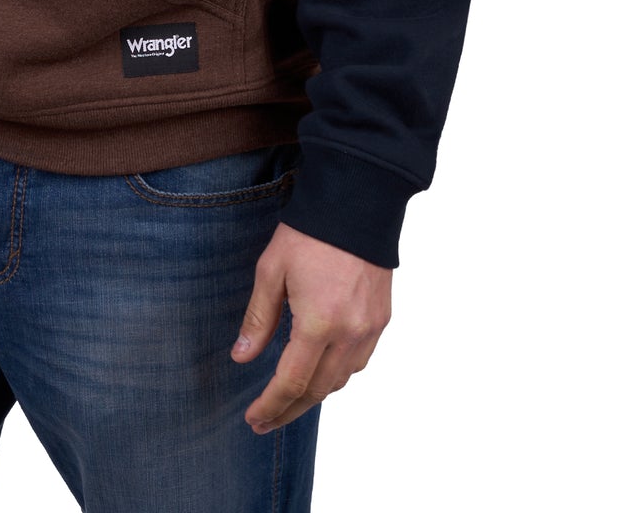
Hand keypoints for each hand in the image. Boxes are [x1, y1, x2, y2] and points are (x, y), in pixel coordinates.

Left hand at [231, 223, 391, 433]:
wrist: (358, 202)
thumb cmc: (309, 232)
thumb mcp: (271, 271)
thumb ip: (258, 319)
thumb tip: (241, 357)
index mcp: (319, 323)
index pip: (292, 382)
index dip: (271, 406)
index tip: (252, 418)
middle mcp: (349, 333)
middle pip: (317, 390)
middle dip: (288, 410)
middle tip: (264, 420)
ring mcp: (370, 328)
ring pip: (341, 380)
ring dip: (313, 395)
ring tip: (288, 399)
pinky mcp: (382, 319)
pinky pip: (359, 361)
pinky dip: (337, 374)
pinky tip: (320, 371)